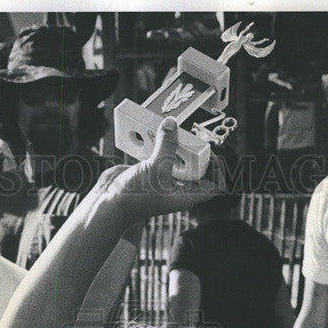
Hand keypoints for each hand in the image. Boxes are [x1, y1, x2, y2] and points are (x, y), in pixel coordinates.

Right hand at [92, 117, 225, 222]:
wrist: (108, 204)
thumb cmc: (135, 198)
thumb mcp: (156, 168)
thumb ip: (166, 144)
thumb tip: (172, 124)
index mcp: (188, 195)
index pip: (215, 186)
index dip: (218, 170)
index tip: (211, 152)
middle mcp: (178, 188)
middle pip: (198, 168)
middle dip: (196, 150)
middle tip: (191, 135)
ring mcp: (164, 180)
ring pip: (178, 159)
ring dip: (176, 144)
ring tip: (173, 129)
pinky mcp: (150, 171)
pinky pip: (160, 154)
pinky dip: (159, 144)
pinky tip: (156, 132)